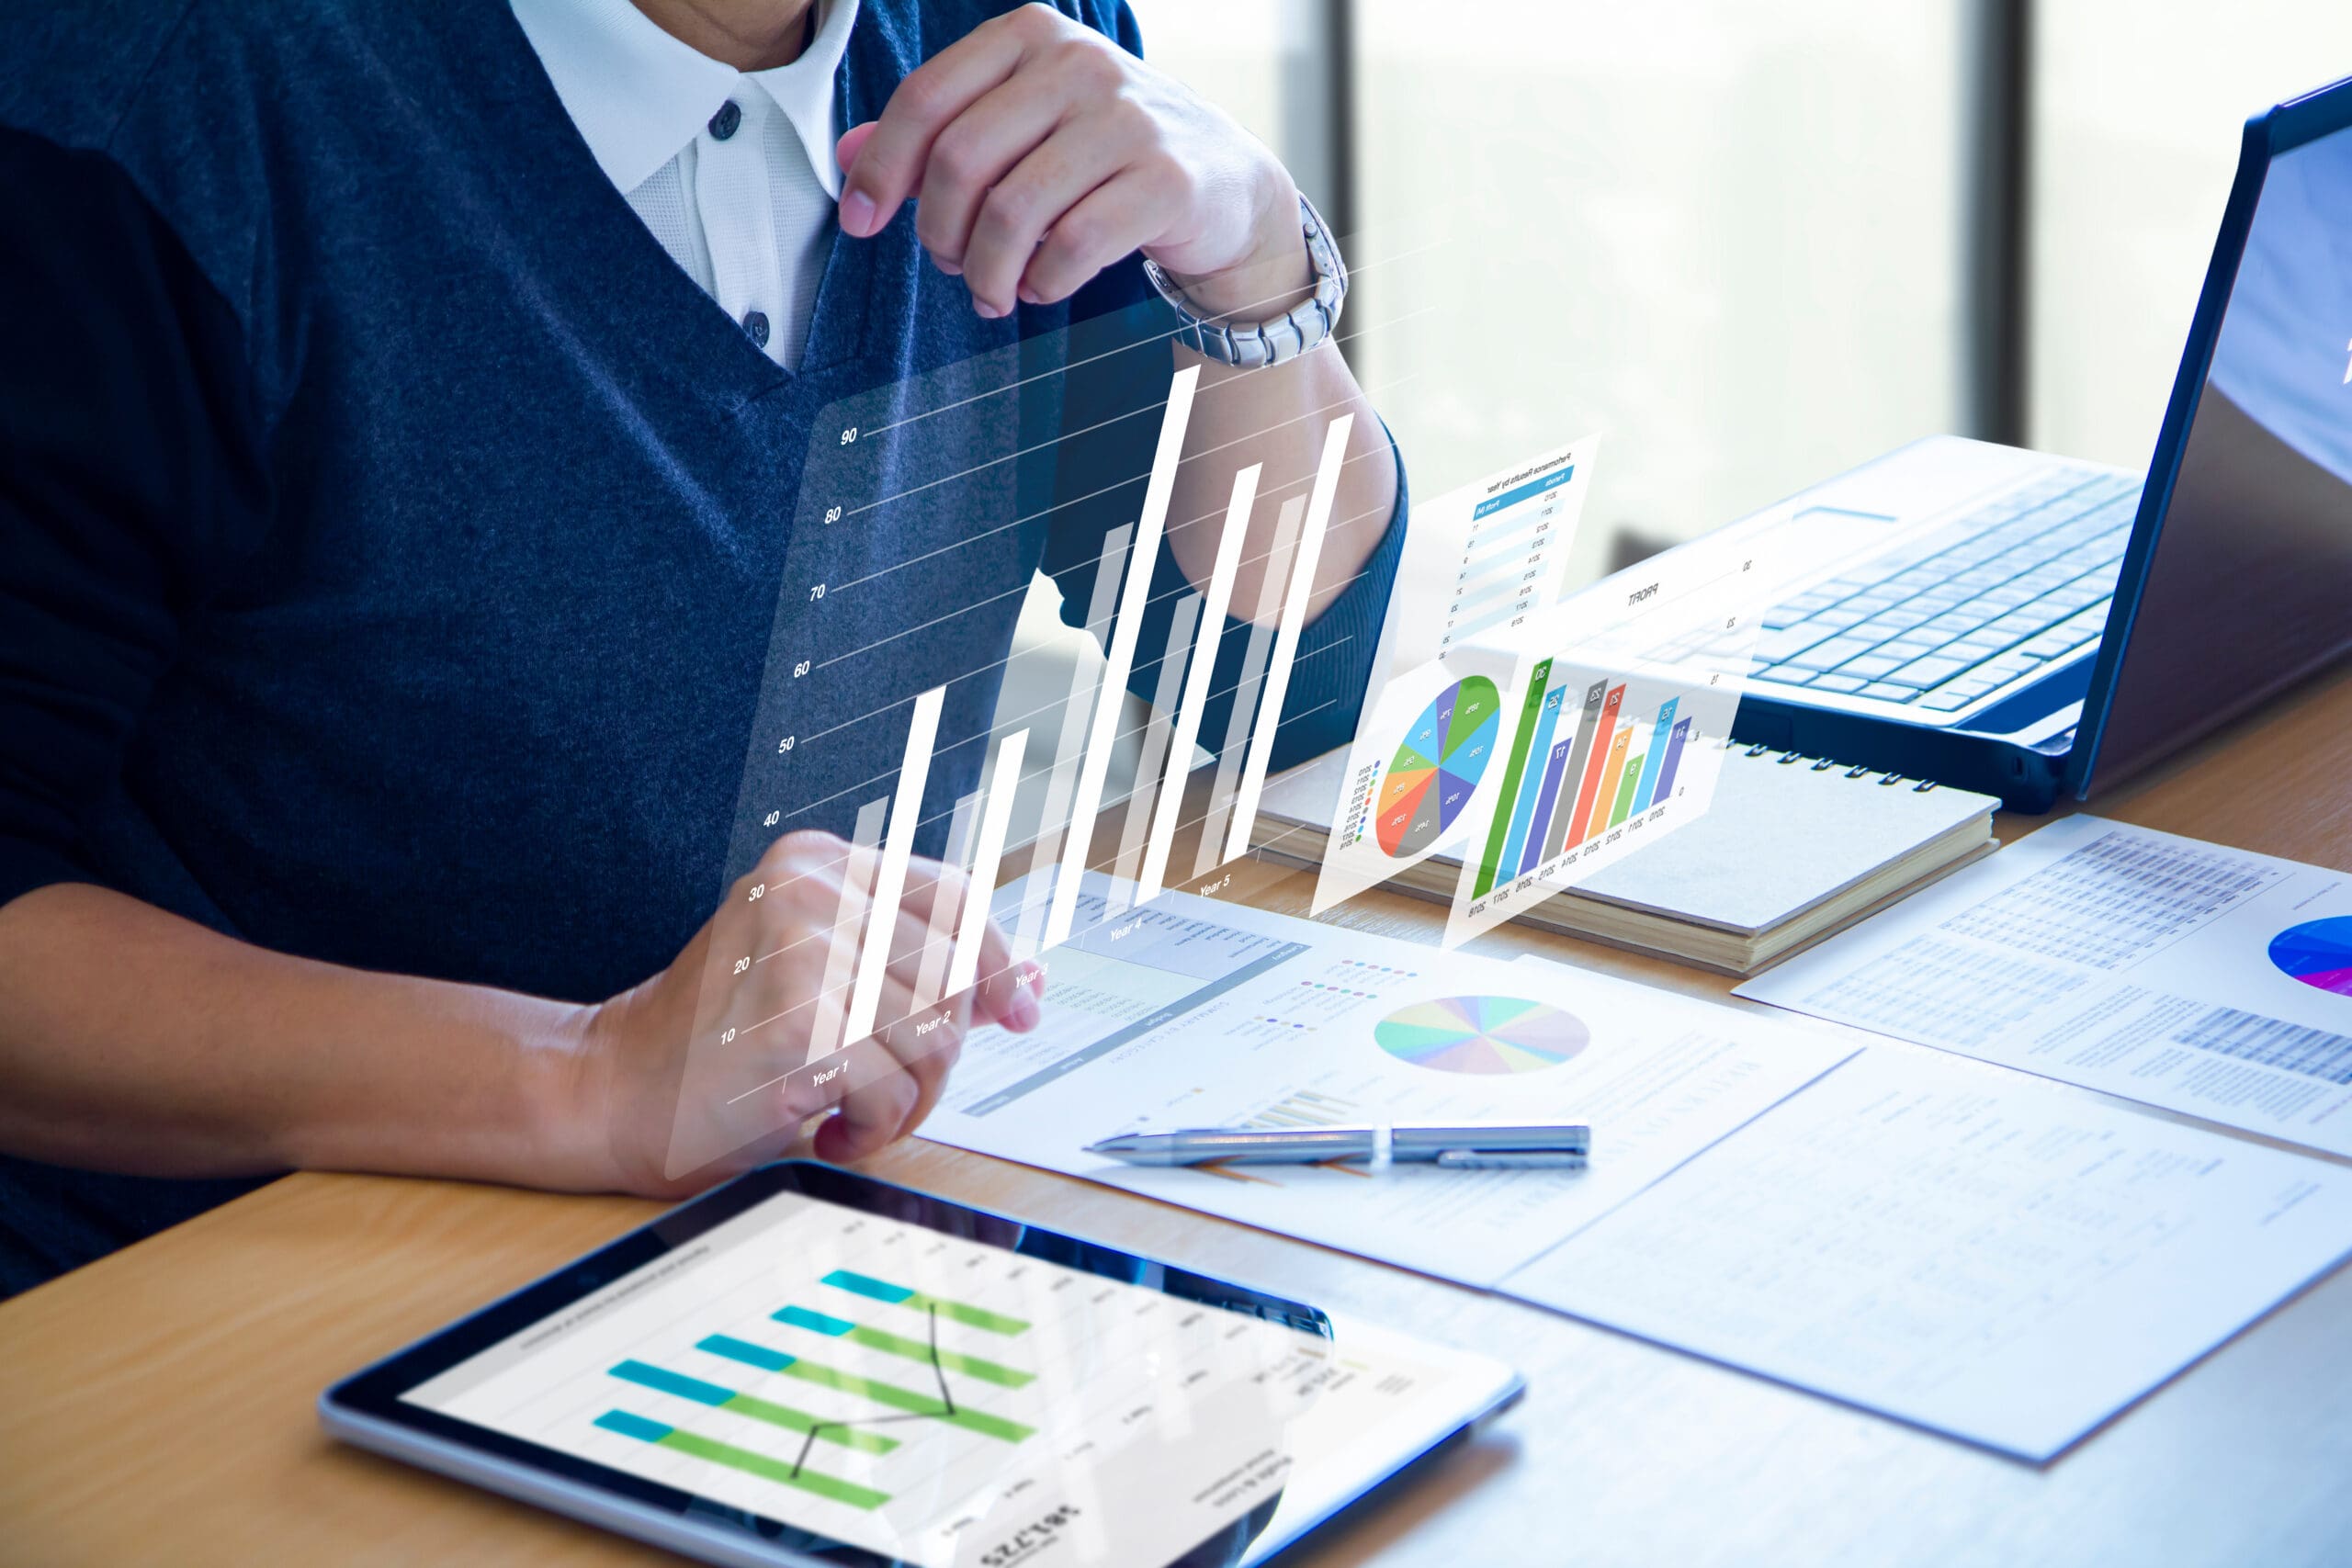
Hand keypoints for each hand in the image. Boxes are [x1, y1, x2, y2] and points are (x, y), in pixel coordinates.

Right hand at [564, 830, 1042, 1196]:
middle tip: (885, 1088)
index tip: (1016, 1013)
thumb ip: (916, 966)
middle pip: (955, 976)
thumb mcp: (821, 976)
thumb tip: (1029, 987)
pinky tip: (827, 1128)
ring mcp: (802, 949)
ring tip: (853, 1109)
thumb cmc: (721, 1041)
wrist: (612, 1090)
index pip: (956, 896)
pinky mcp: (796, 1021)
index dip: (997, 961)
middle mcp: (810, 890)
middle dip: (938, 1054)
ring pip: (935, 1037)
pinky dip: (874, 1129)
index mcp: (817, 863)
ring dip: (908, 1099)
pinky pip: (894, 1089)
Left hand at [834, 3, 1311, 321]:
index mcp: (1030, 37)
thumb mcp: (1020, 124)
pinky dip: (1043, 283)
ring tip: (991, 293)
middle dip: (939, 232)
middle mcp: (1079, 63)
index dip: (881, 171)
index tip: (860, 224)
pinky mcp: (1166, 180)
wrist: (1222, 180)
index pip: (926, 100)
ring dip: (987, 271)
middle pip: (960, 160)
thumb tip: (846, 155)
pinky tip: (1043, 288)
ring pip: (1013, 211)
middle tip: (949, 265)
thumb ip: (937, 134)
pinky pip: (1073, 245)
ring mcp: (1127, 118)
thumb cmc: (1100, 154)